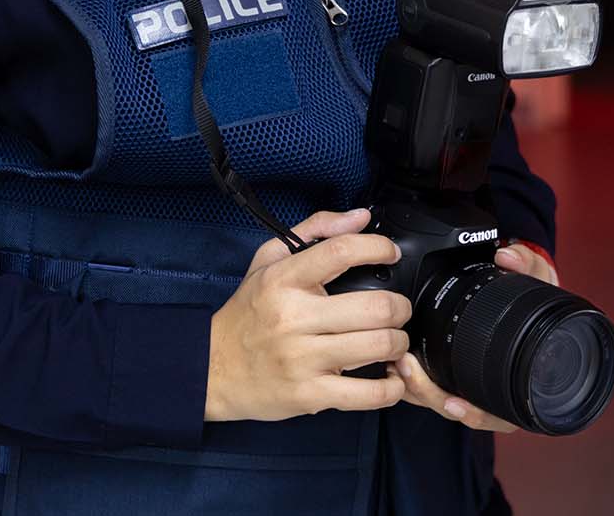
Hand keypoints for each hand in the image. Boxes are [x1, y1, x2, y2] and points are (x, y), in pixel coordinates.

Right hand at [204, 208, 413, 422]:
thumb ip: (315, 231)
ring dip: (399, 343)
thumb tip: (361, 217)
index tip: (391, 254)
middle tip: (399, 309)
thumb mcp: (268, 261)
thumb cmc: (247, 313)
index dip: (378, 248)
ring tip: (395, 341)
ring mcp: (303, 359)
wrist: (212, 368)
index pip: (341, 252)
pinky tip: (392, 378)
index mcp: (284, 280)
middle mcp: (294, 318)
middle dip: (400, 307)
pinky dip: (391, 387)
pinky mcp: (310, 395)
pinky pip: (366, 395)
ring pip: (378, 346)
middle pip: (375, 306)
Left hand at [386, 241, 558, 432]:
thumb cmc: (531, 297)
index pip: (499, 412)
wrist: (520, 295)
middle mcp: (492, 388)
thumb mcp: (537, 280)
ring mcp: (466, 382)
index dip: (477, 414)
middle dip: (431, 395)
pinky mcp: (446, 371)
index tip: (455, 402)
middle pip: (458, 410)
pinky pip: (426, 387)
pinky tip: (395, 362)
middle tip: (409, 368)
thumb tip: (508, 256)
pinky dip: (411, 379)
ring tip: (398, 361)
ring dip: (415, 388)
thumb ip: (528, 264)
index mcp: (518, 379)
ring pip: (436, 401)